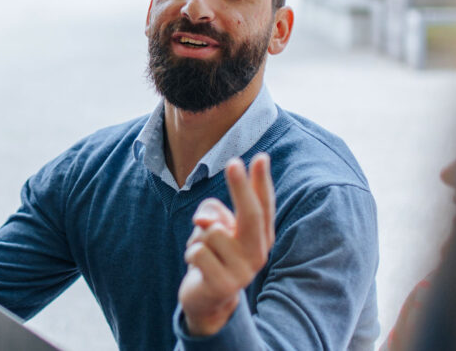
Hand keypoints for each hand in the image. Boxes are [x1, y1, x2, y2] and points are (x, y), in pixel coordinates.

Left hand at [178, 153, 275, 335]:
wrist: (209, 299)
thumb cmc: (213, 253)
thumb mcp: (214, 227)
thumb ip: (212, 214)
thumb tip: (205, 222)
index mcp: (260, 237)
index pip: (264, 205)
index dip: (262, 181)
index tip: (261, 156)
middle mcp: (257, 253)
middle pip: (250, 214)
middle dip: (241, 186)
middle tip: (233, 161)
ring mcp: (242, 272)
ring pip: (211, 231)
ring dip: (199, 237)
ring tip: (205, 252)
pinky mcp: (223, 285)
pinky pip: (197, 251)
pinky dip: (191, 253)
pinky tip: (198, 267)